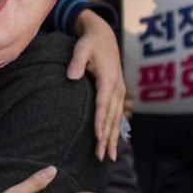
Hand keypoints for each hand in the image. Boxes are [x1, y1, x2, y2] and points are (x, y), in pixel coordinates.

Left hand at [67, 10, 123, 159]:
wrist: (104, 35)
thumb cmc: (89, 42)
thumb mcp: (81, 48)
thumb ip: (76, 62)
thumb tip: (72, 76)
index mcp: (108, 78)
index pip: (103, 103)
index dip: (101, 121)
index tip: (97, 137)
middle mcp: (117, 87)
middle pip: (112, 116)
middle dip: (107, 137)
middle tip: (101, 156)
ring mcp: (120, 91)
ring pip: (117, 119)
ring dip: (113, 138)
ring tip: (109, 157)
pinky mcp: (119, 92)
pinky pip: (118, 115)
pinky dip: (116, 130)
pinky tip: (113, 143)